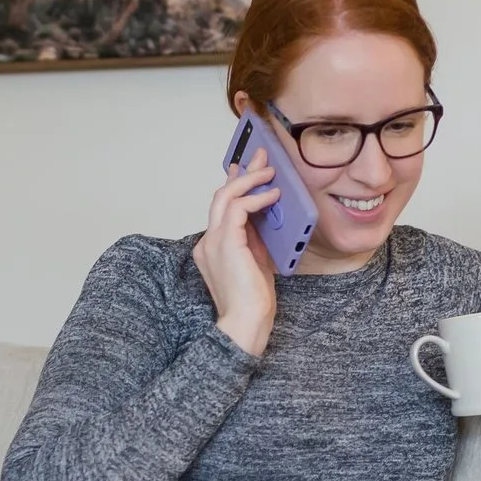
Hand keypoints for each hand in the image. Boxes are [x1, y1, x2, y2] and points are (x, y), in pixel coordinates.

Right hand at [194, 151, 280, 355]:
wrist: (246, 323)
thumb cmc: (253, 301)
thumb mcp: (257, 260)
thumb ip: (256, 237)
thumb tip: (266, 213)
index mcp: (212, 246)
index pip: (222, 207)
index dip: (235, 184)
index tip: (246, 168)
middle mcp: (208, 241)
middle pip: (221, 195)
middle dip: (242, 173)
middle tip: (260, 156)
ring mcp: (213, 241)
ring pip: (225, 196)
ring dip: (250, 180)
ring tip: (269, 171)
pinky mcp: (225, 243)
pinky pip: (237, 209)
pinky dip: (255, 198)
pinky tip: (272, 194)